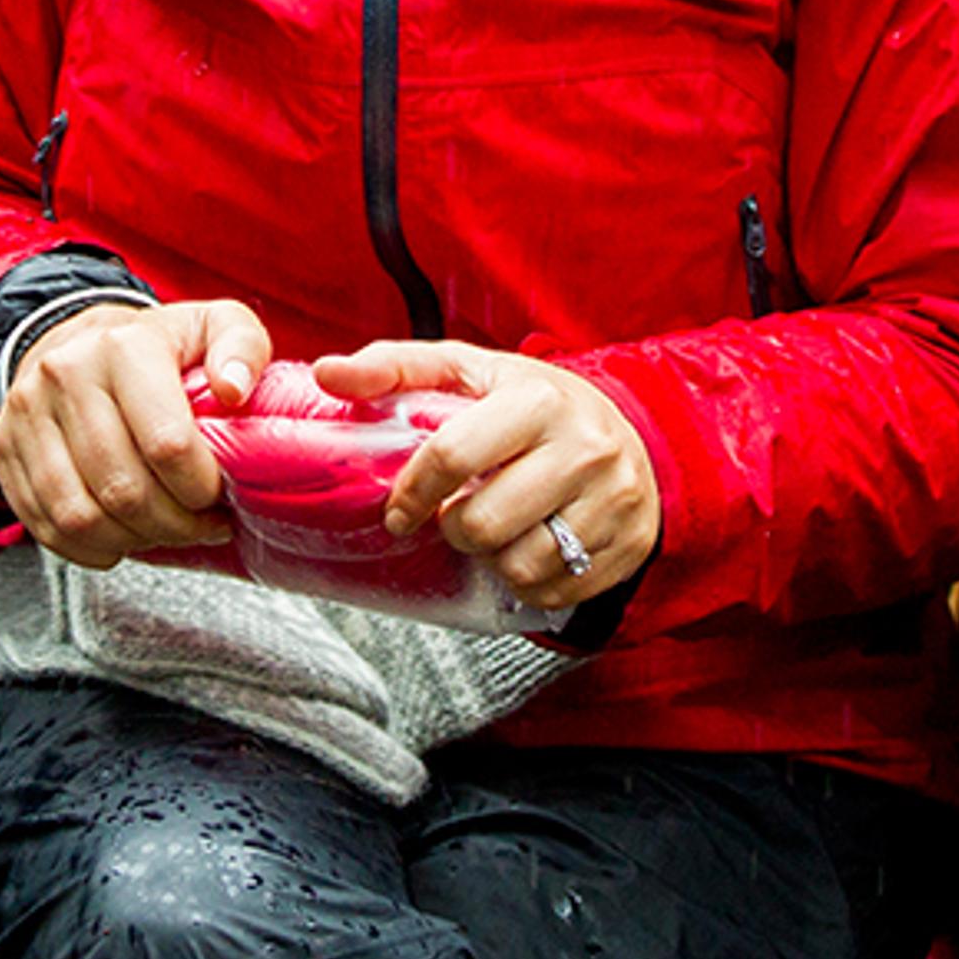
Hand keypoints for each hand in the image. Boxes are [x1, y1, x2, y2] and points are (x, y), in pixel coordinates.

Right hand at [0, 297, 258, 566]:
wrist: (76, 339)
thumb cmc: (156, 346)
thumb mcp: (214, 327)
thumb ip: (242, 348)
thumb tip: (235, 391)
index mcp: (123, 346)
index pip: (166, 443)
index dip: (200, 487)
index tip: (219, 494)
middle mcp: (65, 374)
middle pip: (122, 488)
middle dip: (173, 524)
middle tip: (199, 524)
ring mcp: (27, 413)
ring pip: (80, 515)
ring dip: (131, 541)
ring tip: (161, 531)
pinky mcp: (3, 446)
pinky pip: (43, 525)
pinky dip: (88, 548)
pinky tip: (120, 537)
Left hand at [332, 338, 660, 612]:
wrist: (631, 434)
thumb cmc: (532, 403)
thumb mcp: (468, 371)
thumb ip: (396, 368)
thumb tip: (327, 373)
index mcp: (537, 400)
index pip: (453, 455)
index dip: (412, 492)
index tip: (399, 509)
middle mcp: (583, 449)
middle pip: (482, 523)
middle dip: (454, 528)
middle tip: (457, 515)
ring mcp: (612, 501)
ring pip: (518, 565)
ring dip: (491, 558)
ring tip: (496, 528)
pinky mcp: (627, 546)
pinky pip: (553, 590)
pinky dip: (528, 580)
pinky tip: (527, 546)